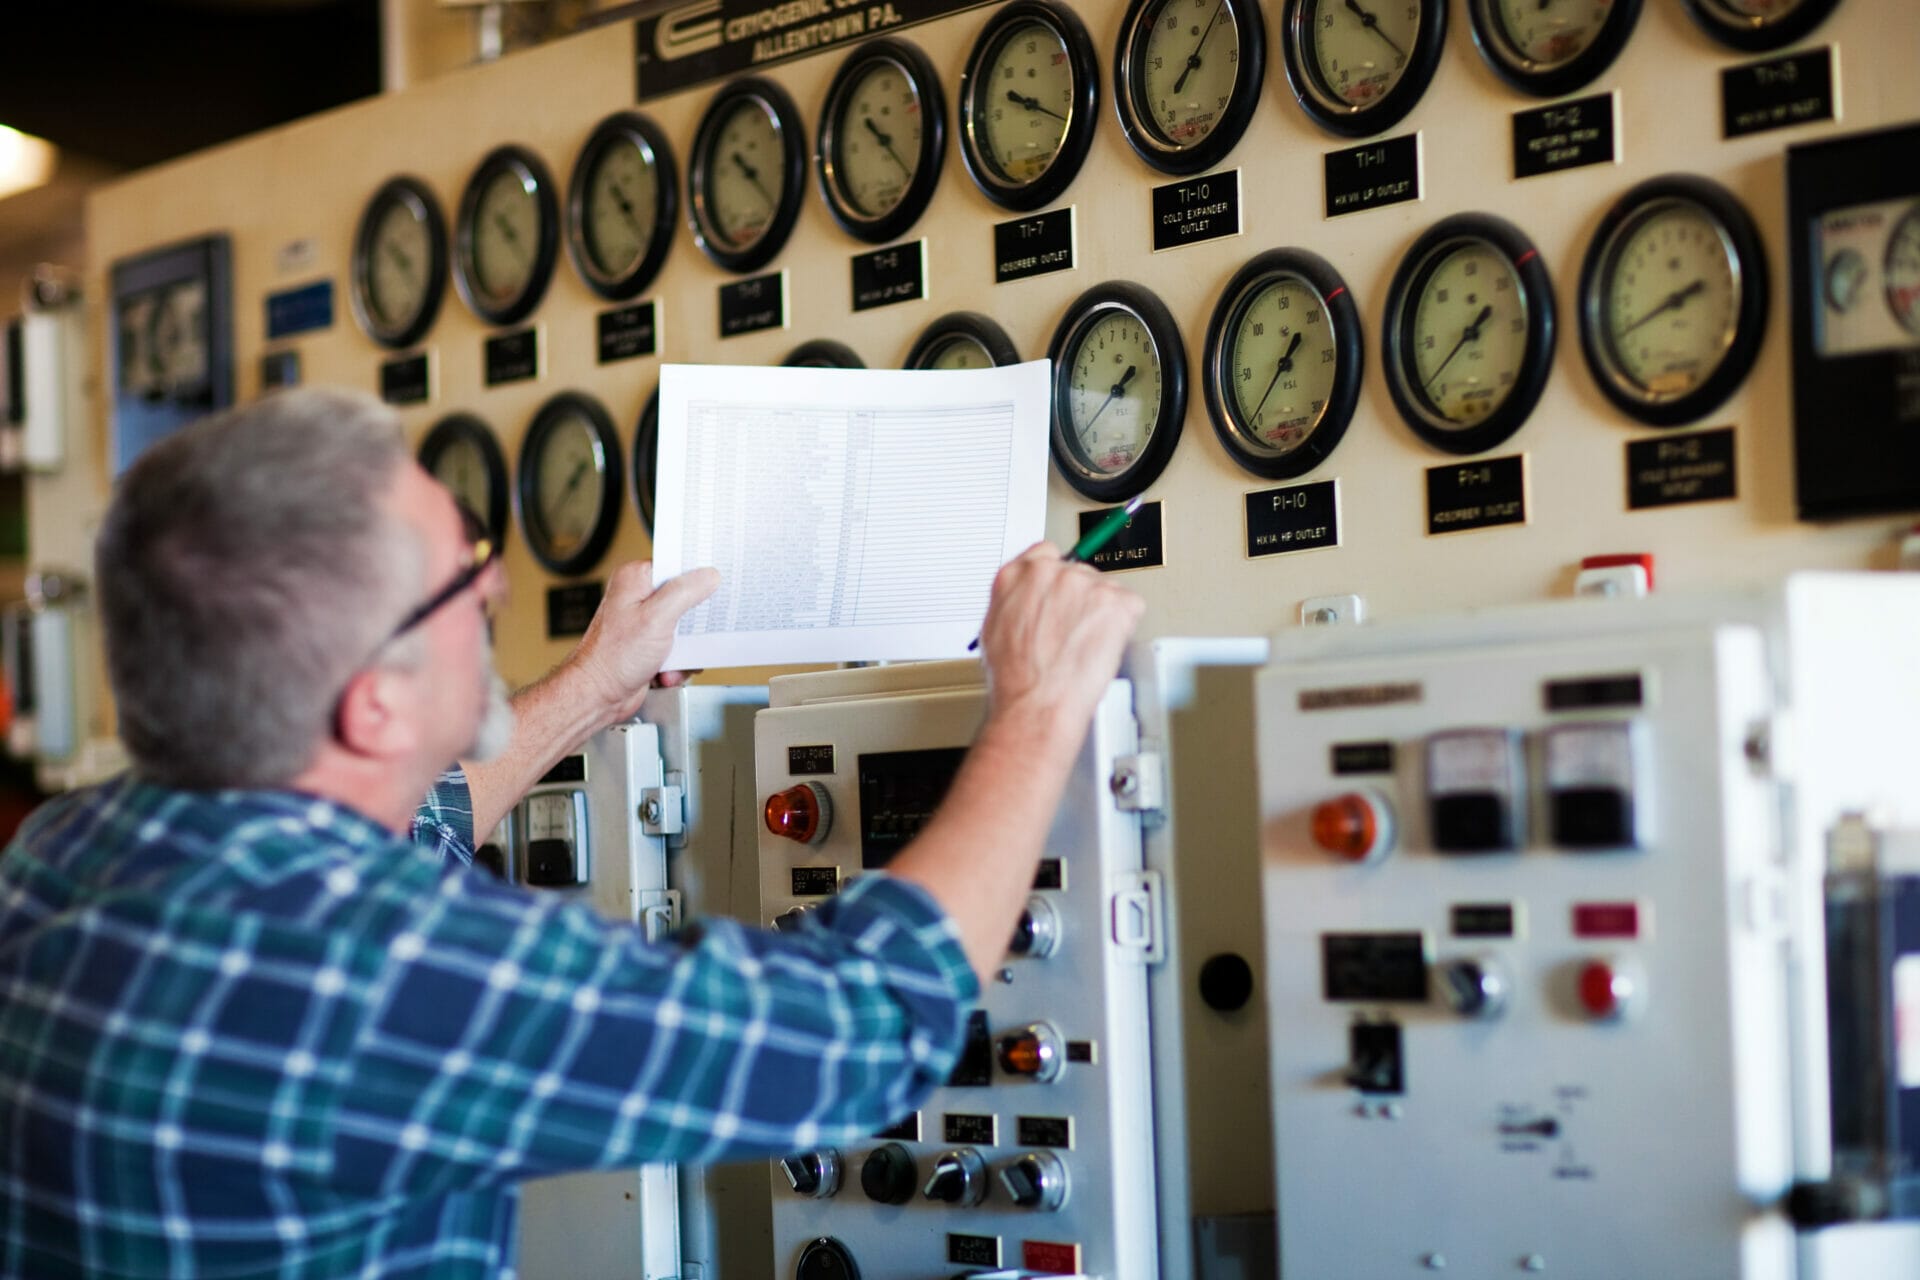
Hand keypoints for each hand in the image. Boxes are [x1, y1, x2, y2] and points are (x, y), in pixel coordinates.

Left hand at [566, 560, 718, 722]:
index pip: (677, 565)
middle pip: (687, 598)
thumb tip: (709, 575)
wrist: (598, 696)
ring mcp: (646, 621)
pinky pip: (681, 648)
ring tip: (670, 659)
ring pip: (687, 628)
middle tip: (692, 633)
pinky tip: (664, 671)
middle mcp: (640, 597)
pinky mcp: (652, 643)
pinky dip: (678, 664)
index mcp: (636, 579)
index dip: (699, 576)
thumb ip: (685, 592)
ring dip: (685, 650)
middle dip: (693, 625)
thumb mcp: (656, 618)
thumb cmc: (612, 658)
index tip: (717, 586)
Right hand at [976, 543, 1144, 746]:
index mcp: (1019, 574)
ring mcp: (1086, 584)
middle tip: (1074, 632)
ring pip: (1106, 590)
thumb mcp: (994, 626)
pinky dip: (1125, 626)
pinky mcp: (1116, 601)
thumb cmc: (1015, 678)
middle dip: (1081, 599)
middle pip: (1080, 573)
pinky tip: (1103, 647)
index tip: (1062, 593)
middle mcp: (1052, 571)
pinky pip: (1131, 606)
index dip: (1057, 579)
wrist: (1037, 703)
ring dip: (1102, 613)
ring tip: (1085, 646)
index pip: (1047, 554)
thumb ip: (1016, 600)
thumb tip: (1030, 598)